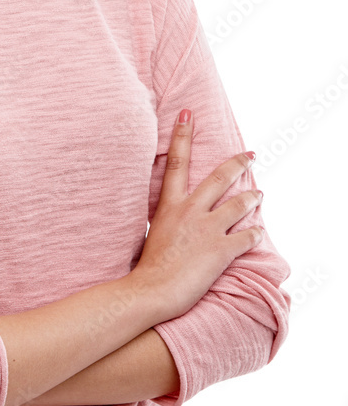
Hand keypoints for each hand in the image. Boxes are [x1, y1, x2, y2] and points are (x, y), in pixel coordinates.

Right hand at [133, 110, 263, 323]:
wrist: (151, 291)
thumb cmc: (147, 268)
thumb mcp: (151, 233)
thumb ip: (165, 220)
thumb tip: (168, 219)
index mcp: (169, 205)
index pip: (177, 162)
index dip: (182, 135)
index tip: (188, 114)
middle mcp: (190, 211)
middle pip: (218, 178)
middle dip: (237, 163)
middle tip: (250, 154)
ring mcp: (208, 229)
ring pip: (239, 204)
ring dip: (252, 197)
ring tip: (259, 194)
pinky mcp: (222, 250)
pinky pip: (247, 237)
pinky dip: (254, 233)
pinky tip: (257, 233)